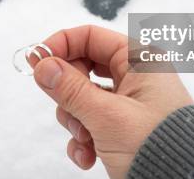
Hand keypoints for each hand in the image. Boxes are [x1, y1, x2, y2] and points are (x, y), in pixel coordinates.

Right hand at [32, 25, 192, 178]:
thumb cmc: (158, 146)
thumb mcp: (107, 115)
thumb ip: (70, 89)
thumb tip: (43, 65)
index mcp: (139, 59)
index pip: (90, 36)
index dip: (60, 45)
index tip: (36, 61)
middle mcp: (135, 76)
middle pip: (82, 68)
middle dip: (68, 92)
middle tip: (65, 106)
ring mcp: (128, 102)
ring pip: (82, 98)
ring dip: (75, 120)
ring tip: (86, 139)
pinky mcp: (124, 127)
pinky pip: (91, 122)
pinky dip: (84, 139)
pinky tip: (88, 156)